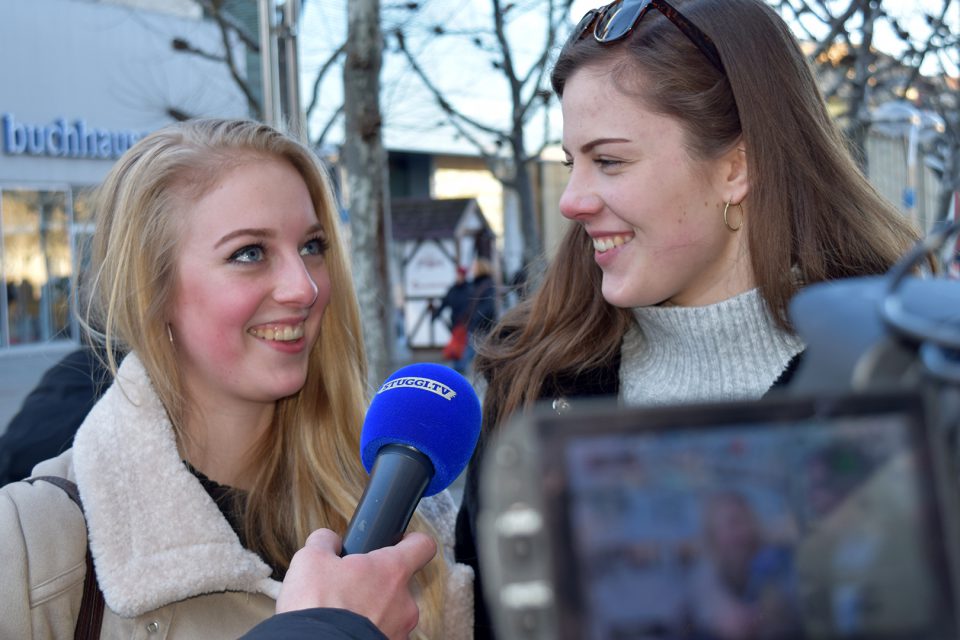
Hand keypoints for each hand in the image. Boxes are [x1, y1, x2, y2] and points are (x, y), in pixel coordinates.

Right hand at [276, 528, 436, 639]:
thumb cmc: (317, 606)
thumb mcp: (311, 560)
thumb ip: (326, 542)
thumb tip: (329, 541)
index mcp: (392, 571)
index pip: (423, 545)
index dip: (411, 541)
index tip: (399, 542)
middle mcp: (404, 602)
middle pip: (399, 584)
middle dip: (376, 584)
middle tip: (349, 587)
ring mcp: (400, 631)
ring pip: (390, 613)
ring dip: (372, 611)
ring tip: (342, 614)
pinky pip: (382, 634)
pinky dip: (366, 632)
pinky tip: (344, 631)